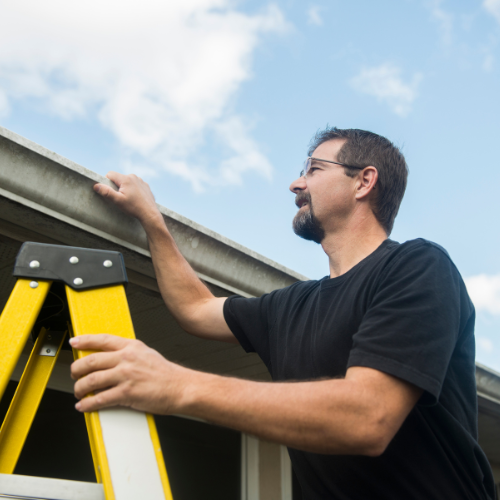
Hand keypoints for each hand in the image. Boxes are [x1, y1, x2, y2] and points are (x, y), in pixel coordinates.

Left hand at [70, 334, 190, 413]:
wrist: (180, 387)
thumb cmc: (165, 373)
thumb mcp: (147, 354)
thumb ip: (128, 353)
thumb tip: (109, 358)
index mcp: (131, 347)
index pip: (102, 339)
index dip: (85, 340)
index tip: (74, 342)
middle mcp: (127, 358)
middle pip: (91, 361)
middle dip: (76, 369)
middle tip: (74, 375)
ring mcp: (126, 375)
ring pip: (91, 380)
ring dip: (79, 389)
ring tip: (79, 393)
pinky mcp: (127, 393)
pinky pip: (99, 399)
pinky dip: (88, 404)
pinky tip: (84, 406)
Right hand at [94, 172, 161, 225]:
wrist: (150, 213)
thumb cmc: (134, 207)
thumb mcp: (118, 201)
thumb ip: (106, 192)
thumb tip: (96, 185)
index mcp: (126, 179)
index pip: (110, 174)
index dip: (107, 182)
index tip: (110, 191)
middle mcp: (134, 177)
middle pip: (119, 178)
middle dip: (117, 186)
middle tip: (120, 197)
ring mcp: (141, 181)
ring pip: (127, 181)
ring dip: (125, 188)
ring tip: (129, 199)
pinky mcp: (145, 186)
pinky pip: (135, 185)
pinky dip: (133, 190)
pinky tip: (135, 199)